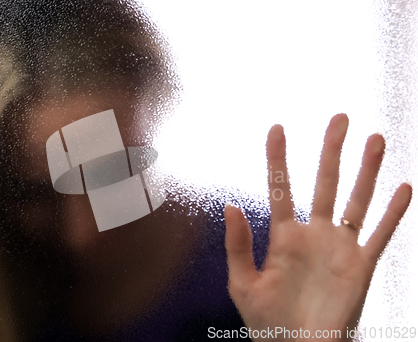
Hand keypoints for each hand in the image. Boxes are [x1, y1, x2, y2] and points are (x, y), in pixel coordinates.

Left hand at [224, 114, 411, 340]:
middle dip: (331, 151)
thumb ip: (237, 244)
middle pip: (324, 183)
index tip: (277, 129)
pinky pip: (380, 234)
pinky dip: (394, 213)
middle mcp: (314, 234)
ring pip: (356, 200)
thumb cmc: (267, 321)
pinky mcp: (361, 266)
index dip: (278, 158)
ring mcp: (339, 248)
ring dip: (367, 171)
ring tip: (374, 140)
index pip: (280, 188)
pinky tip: (403, 188)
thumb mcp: (243, 282)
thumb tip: (229, 205)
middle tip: (339, 119)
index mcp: (283, 236)